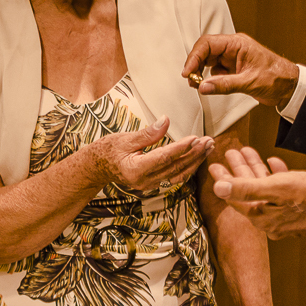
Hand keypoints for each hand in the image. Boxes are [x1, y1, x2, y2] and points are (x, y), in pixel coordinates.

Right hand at [87, 116, 213, 191]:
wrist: (97, 168)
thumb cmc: (107, 150)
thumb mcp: (124, 138)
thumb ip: (147, 133)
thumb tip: (165, 120)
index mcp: (135, 169)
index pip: (164, 158)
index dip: (181, 148)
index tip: (196, 138)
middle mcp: (145, 181)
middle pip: (175, 168)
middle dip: (194, 154)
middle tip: (209, 141)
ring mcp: (150, 185)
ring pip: (179, 174)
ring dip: (195, 161)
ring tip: (208, 148)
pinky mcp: (154, 184)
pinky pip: (175, 176)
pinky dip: (188, 166)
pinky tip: (198, 156)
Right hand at [182, 33, 298, 107]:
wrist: (290, 87)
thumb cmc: (276, 78)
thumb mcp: (249, 82)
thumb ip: (224, 85)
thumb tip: (203, 87)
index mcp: (237, 43)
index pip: (208, 44)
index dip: (194, 57)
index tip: (187, 72)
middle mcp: (233, 48)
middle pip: (205, 51)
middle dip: (195, 65)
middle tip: (190, 81)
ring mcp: (233, 58)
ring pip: (208, 61)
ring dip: (200, 72)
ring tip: (197, 85)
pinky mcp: (233, 68)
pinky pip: (215, 71)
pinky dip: (209, 78)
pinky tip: (210, 86)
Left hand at [209, 147, 305, 238]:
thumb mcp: (273, 188)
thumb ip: (245, 188)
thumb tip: (218, 188)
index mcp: (261, 216)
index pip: (234, 197)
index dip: (223, 179)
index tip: (214, 165)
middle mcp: (271, 219)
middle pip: (248, 191)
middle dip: (238, 170)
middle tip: (229, 154)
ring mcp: (285, 215)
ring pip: (264, 188)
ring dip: (255, 169)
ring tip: (247, 151)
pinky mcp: (299, 209)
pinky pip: (281, 191)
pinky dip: (275, 175)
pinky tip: (274, 162)